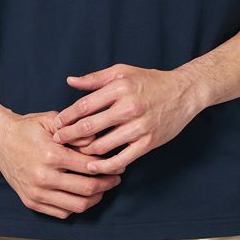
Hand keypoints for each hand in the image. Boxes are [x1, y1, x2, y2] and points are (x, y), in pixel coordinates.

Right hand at [0, 108, 125, 218]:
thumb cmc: (27, 128)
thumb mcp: (50, 120)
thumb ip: (74, 131)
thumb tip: (97, 143)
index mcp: (50, 155)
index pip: (88, 167)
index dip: (108, 167)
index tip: (118, 165)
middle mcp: (43, 177)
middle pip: (86, 189)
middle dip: (106, 184)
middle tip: (116, 178)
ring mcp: (37, 193)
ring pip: (76, 205)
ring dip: (95, 199)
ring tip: (102, 189)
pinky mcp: (32, 202)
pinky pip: (62, 212)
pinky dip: (76, 206)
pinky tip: (84, 196)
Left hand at [49, 63, 200, 173]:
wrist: (183, 93)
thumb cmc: (150, 81)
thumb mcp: (122, 73)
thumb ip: (95, 79)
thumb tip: (70, 82)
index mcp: (119, 88)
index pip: (85, 105)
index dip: (67, 117)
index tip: (56, 124)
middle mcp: (128, 107)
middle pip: (90, 127)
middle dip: (69, 136)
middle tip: (57, 141)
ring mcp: (139, 127)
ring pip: (102, 146)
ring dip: (84, 152)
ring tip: (73, 153)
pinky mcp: (148, 143)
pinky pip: (121, 159)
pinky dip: (104, 166)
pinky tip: (93, 166)